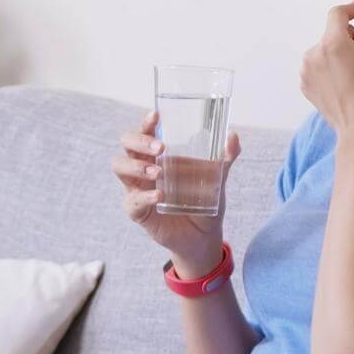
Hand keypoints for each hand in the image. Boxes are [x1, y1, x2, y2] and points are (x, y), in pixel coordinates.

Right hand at [113, 108, 240, 269]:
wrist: (203, 238)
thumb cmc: (204, 203)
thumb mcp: (218, 180)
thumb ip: (225, 159)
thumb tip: (233, 136)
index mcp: (158, 155)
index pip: (144, 132)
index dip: (146, 123)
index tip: (156, 116)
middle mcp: (143, 168)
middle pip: (126, 145)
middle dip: (138, 141)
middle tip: (160, 147)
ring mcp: (137, 188)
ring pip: (120, 167)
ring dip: (137, 166)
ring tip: (158, 172)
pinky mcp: (138, 211)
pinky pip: (132, 200)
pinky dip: (145, 196)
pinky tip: (159, 196)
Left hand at [300, 0, 353, 137]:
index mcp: (331, 43)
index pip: (338, 13)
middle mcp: (312, 54)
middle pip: (333, 33)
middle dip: (351, 38)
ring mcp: (306, 71)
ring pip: (326, 50)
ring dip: (341, 53)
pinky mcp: (305, 85)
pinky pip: (319, 67)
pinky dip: (332, 68)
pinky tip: (347, 83)